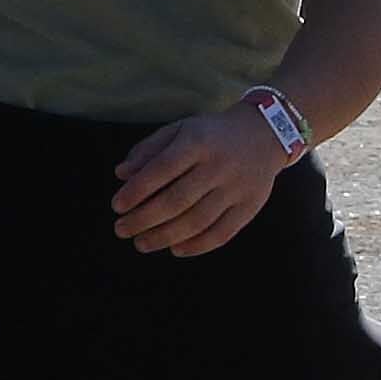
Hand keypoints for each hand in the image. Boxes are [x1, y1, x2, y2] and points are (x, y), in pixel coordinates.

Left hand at [107, 105, 288, 256]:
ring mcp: (237, 188)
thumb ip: (149, 150)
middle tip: (121, 230)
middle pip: (176, 200)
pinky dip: (197, 246)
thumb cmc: (211, 135)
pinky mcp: (250, 206)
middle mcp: (218, 165)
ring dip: (164, 237)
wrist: (264, 135)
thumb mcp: (180, 130)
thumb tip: (121, 174)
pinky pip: (222, 233)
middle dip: (143, 220)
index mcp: (197, 142)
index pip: (161, 169)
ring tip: (141, 244)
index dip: (136, 191)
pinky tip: (175, 249)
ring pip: (197, 221)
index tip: (117, 207)